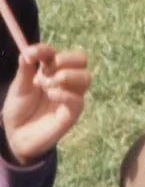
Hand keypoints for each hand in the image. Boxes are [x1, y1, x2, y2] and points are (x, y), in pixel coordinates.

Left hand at [3, 45, 90, 164]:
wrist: (15, 136)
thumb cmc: (19, 109)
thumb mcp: (19, 87)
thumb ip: (25, 69)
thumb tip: (27, 51)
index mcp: (51, 70)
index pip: (55, 52)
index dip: (44, 50)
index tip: (31, 55)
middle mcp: (65, 80)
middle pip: (81, 59)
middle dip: (66, 59)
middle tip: (48, 69)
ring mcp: (71, 96)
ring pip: (86, 77)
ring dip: (68, 76)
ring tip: (48, 85)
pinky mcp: (72, 113)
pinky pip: (78, 100)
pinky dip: (65, 94)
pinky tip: (51, 95)